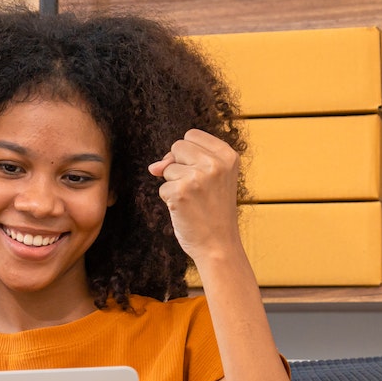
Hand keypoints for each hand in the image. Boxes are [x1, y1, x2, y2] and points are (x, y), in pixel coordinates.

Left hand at [148, 128, 245, 266]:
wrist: (219, 245)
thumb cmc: (214, 211)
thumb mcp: (211, 179)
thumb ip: (187, 162)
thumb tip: (154, 167)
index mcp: (228, 155)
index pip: (192, 135)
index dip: (187, 153)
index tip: (199, 172)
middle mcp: (215, 163)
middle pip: (177, 146)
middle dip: (178, 165)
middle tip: (196, 189)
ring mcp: (197, 176)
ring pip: (167, 167)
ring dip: (174, 184)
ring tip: (193, 201)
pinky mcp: (180, 192)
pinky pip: (162, 187)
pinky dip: (169, 200)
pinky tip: (186, 211)